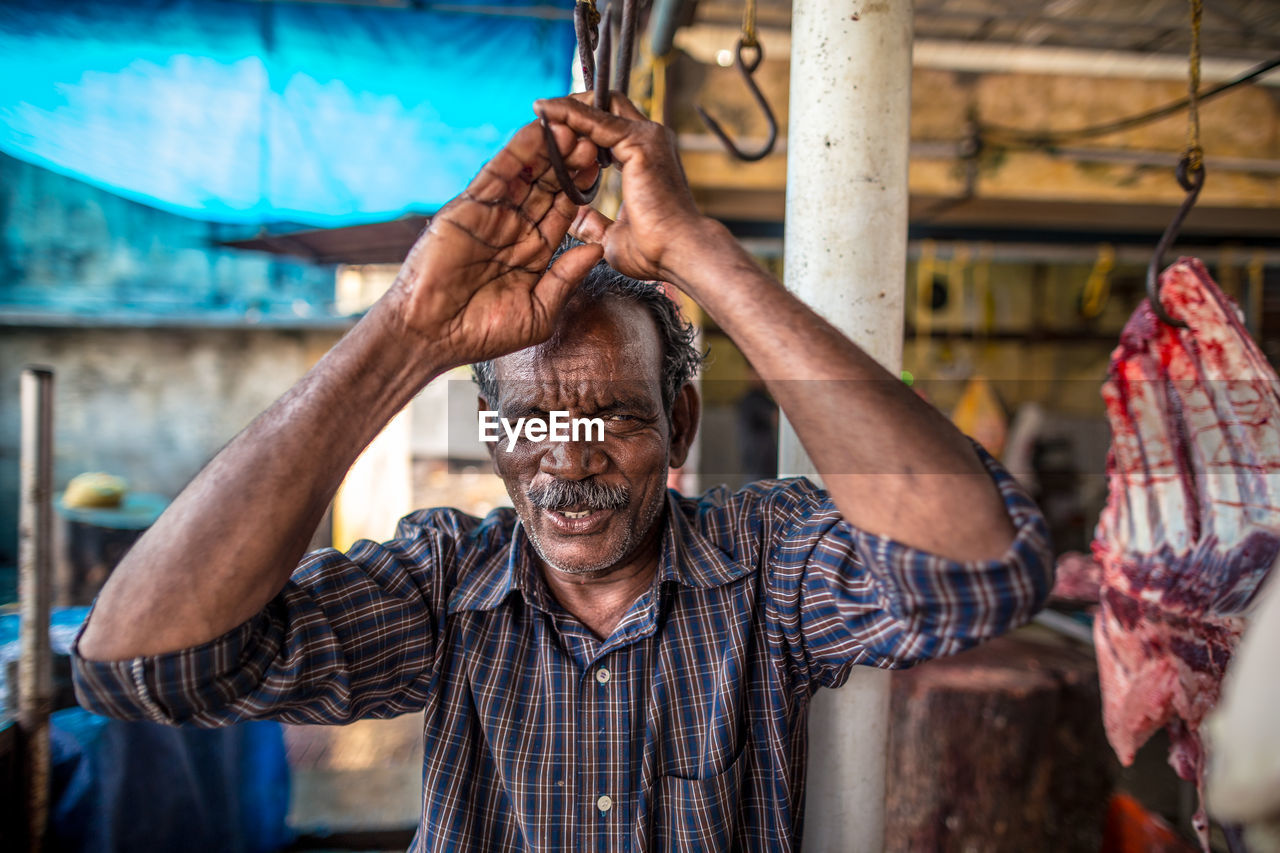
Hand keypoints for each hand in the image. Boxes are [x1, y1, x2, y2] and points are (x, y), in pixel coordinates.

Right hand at [384, 119, 604, 368]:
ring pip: (526, 176)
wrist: (431, 334)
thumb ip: (565, 279)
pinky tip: (536, 131)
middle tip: (593, 137)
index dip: (581, 190)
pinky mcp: (468, 208)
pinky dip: (517, 152)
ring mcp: (491, 217)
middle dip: (569, 164)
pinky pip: (496, 174)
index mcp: (532, 254)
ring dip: (548, 151)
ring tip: (571, 126)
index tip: (602, 168)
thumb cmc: (482, 332)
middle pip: (547, 188)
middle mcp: (513, 230)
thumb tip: (596, 250)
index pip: (562, 214)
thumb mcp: (538, 312)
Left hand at [534, 94, 708, 282]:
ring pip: (600, 106)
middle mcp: (649, 140)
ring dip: (567, 107)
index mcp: (645, 159)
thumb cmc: (656, 252)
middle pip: (606, 107)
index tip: (551, 134)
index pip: (609, 127)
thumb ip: (592, 221)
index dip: (580, 127)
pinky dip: (569, 114)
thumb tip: (573, 218)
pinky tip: (545, 112)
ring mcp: (646, 138)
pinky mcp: (638, 142)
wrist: (681, 253)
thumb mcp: (612, 235)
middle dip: (573, 109)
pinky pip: (595, 120)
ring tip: (537, 108)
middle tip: (541, 117)